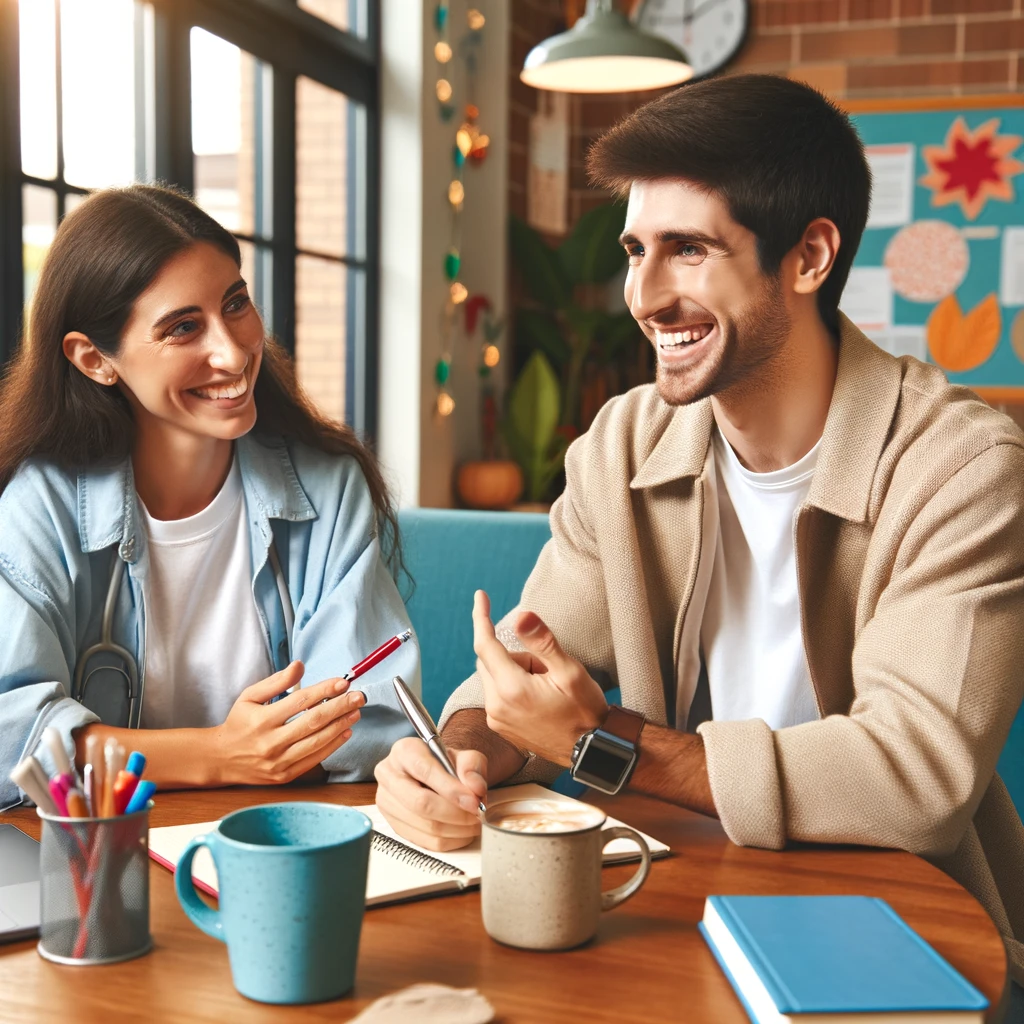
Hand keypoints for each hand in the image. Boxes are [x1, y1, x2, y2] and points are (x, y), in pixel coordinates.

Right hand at [210, 661, 363, 785]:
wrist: (221, 759)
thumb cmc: (239, 722)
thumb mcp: (250, 696)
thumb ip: (276, 681)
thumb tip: (300, 665)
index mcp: (262, 719)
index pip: (300, 701)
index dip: (324, 690)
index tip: (343, 682)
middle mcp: (271, 742)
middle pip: (313, 721)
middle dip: (340, 707)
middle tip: (359, 697)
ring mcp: (278, 761)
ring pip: (317, 741)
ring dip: (340, 725)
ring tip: (356, 712)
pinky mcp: (285, 775)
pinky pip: (314, 759)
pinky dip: (332, 745)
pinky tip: (345, 732)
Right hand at [374, 737, 487, 851]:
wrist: (432, 774)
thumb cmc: (446, 764)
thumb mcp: (463, 756)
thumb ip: (472, 767)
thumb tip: (476, 789)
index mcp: (404, 751)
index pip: (425, 772)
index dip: (452, 790)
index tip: (474, 802)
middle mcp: (389, 775)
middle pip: (421, 803)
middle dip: (455, 814)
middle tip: (477, 815)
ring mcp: (387, 802)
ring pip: (424, 825)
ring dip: (456, 830)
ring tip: (474, 823)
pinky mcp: (393, 824)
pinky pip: (424, 841)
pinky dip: (448, 840)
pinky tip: (462, 832)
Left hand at [473, 590, 606, 765]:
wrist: (591, 750)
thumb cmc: (585, 711)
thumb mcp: (570, 672)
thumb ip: (542, 642)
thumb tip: (521, 616)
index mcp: (512, 689)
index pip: (485, 645)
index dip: (480, 617)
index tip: (479, 596)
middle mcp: (497, 706)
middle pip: (491, 660)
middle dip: (515, 654)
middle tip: (546, 668)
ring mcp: (497, 719)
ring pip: (495, 676)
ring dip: (515, 671)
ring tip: (547, 687)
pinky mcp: (500, 727)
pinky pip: (498, 694)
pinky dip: (513, 687)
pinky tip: (539, 698)